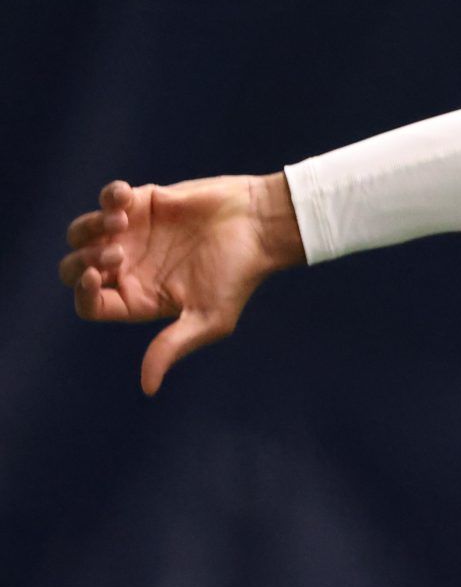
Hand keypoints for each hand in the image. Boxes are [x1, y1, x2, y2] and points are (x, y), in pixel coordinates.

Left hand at [58, 174, 303, 394]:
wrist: (261, 225)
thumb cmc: (239, 275)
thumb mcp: (209, 319)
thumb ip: (172, 346)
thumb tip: (147, 389)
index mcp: (139, 299)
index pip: (90, 304)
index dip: (83, 292)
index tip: (95, 276)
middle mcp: (129, 268)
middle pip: (73, 269)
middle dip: (84, 260)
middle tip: (116, 253)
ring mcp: (133, 235)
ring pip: (81, 232)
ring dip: (89, 227)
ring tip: (120, 222)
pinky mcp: (144, 203)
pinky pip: (108, 198)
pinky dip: (109, 197)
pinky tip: (127, 200)